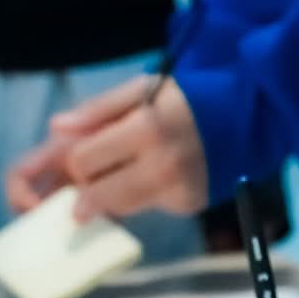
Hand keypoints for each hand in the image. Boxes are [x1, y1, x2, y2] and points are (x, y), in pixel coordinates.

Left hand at [4, 75, 209, 220]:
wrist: (243, 116)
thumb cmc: (184, 98)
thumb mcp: (141, 88)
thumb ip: (97, 110)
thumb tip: (55, 129)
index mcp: (144, 128)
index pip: (81, 162)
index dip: (71, 161)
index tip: (74, 157)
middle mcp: (161, 165)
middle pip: (93, 194)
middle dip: (84, 183)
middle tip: (89, 171)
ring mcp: (176, 190)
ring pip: (115, 208)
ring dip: (105, 194)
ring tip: (114, 173)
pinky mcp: (187, 205)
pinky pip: (142, 208)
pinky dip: (135, 196)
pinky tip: (145, 177)